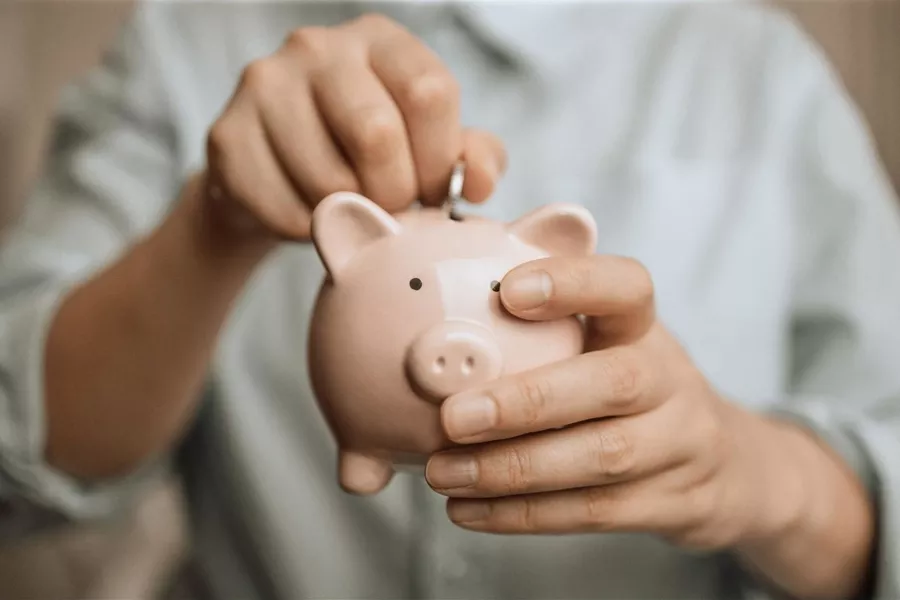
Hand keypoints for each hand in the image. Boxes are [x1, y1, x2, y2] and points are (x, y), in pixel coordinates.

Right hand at [202, 13, 504, 242]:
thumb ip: (470, 156)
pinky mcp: (227, 136)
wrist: (276, 176)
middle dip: (396, 193)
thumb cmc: (364, 157)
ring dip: (353, 217)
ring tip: (352, 211)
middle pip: (377, 134)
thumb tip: (479, 181)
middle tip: (391, 208)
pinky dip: (313, 232)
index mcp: (379, 41)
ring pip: (330, 180)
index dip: (440, 160)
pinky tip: (314, 218)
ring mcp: (264, 85)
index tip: (432, 189)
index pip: (429, 93)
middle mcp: (318, 48)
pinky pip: (288, 210)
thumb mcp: (428, 146)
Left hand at [424, 255, 872, 597]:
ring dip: (511, 469)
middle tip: (453, 417)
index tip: (508, 290)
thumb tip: (454, 267)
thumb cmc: (631, 388)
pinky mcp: (671, 504)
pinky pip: (593, 512)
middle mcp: (670, 381)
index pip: (627, 288)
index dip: (573, 283)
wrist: (724, 467)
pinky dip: (522, 514)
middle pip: (616, 384)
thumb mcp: (607, 340)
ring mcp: (679, 446)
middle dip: (528, 402)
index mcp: (644, 329)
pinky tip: (467, 510)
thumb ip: (547, 310)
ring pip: (602, 458)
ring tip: (443, 473)